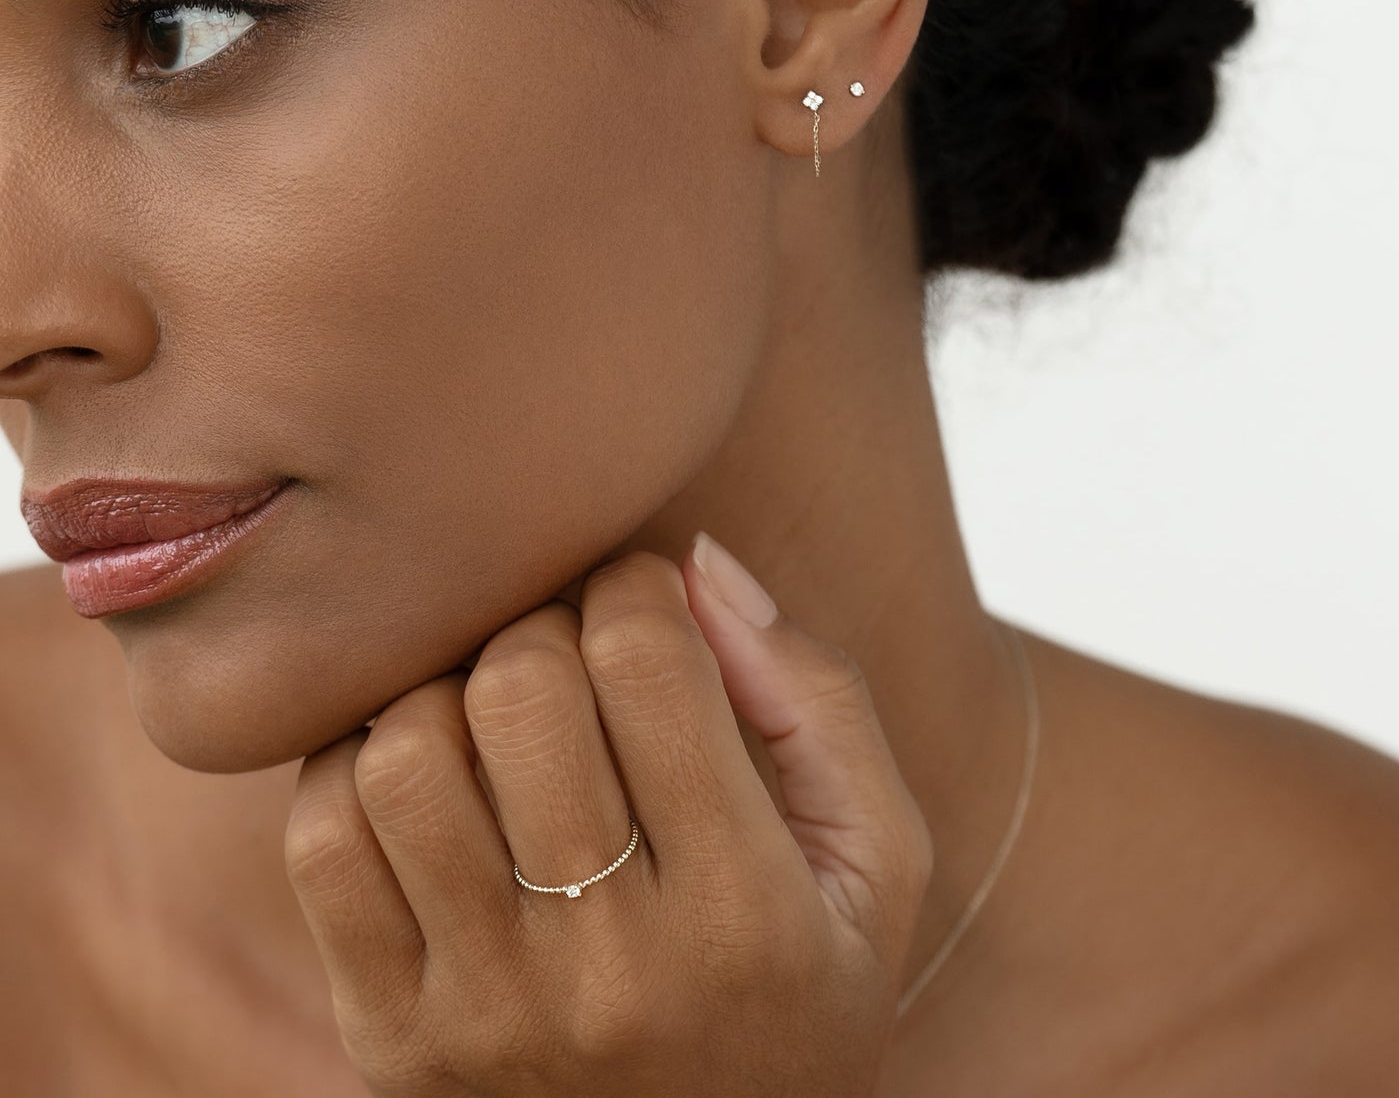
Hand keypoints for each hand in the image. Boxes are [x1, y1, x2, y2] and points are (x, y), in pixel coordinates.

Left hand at [284, 535, 934, 1096]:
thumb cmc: (798, 988)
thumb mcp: (874, 863)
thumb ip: (817, 700)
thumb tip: (695, 563)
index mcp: (744, 911)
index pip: (645, 659)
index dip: (639, 586)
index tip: (647, 607)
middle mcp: (607, 967)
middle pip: (520, 686)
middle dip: (547, 624)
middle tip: (575, 653)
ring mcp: (483, 1010)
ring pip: (406, 748)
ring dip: (450, 691)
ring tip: (501, 717)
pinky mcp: (389, 1037)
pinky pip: (322, 840)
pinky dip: (359, 768)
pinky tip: (432, 778)